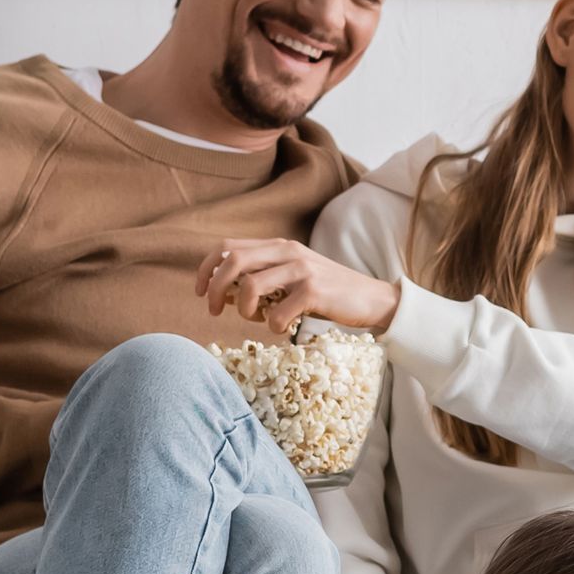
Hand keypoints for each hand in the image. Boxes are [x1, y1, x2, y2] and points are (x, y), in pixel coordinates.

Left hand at [196, 238, 400, 336]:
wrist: (371, 299)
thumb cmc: (327, 293)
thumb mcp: (292, 279)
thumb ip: (261, 279)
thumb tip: (223, 293)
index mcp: (278, 245)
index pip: (228, 247)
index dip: (206, 269)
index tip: (201, 292)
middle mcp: (287, 251)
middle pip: (232, 262)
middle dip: (215, 289)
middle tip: (214, 311)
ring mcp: (301, 270)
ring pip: (250, 286)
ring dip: (244, 310)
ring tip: (257, 320)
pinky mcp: (314, 291)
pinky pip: (276, 314)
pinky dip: (273, 327)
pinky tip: (284, 328)